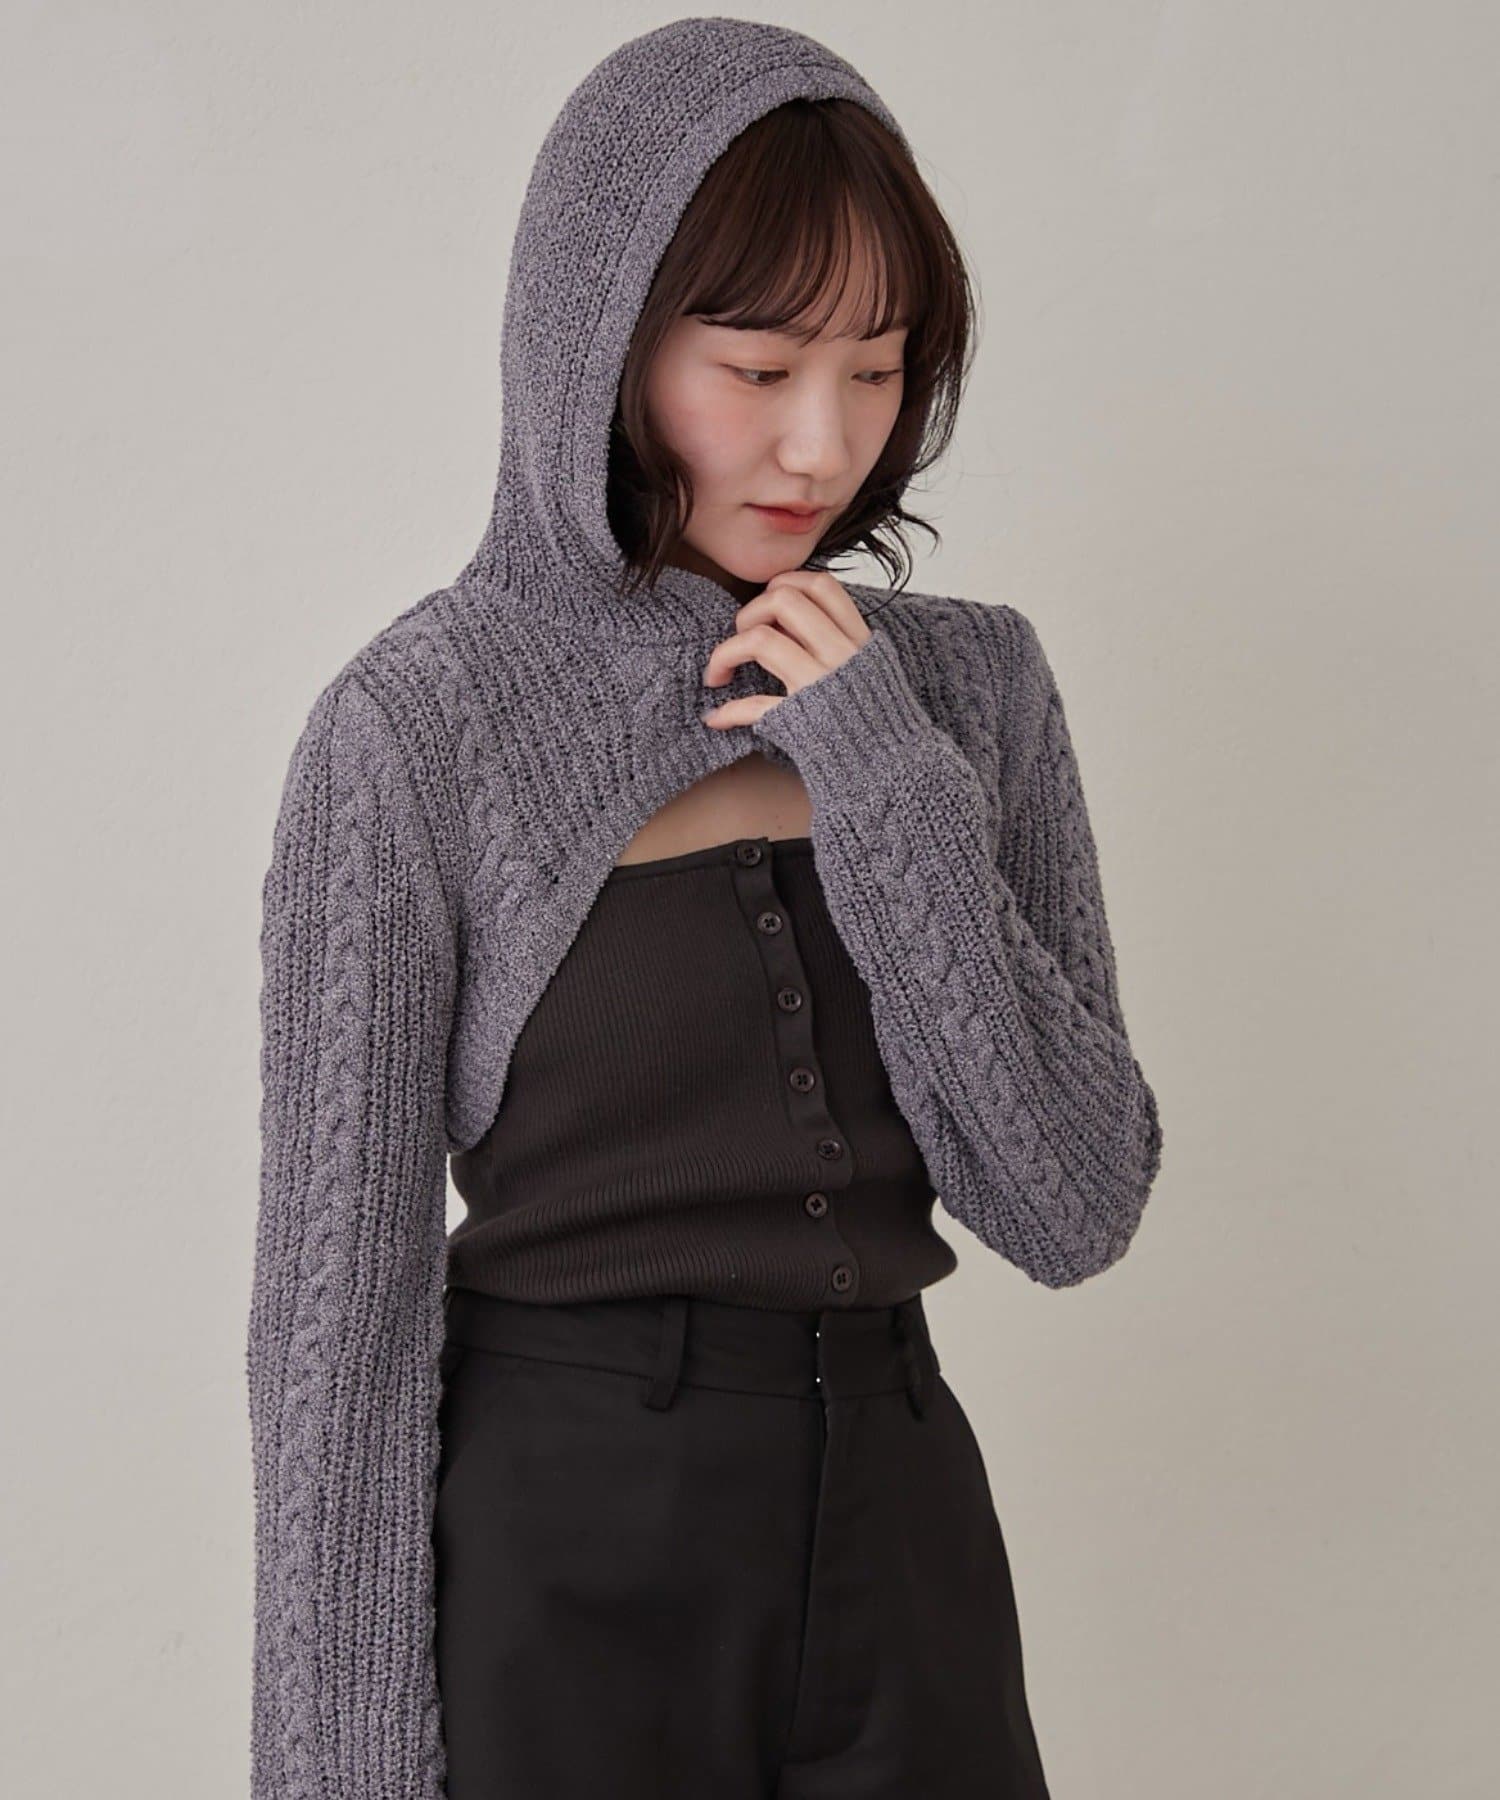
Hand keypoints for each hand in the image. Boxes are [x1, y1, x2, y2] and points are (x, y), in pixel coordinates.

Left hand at [700, 569, 871, 726]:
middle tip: (743, 637)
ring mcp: (820, 686)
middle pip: (784, 600)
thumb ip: (841, 644)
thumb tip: (793, 623)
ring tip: (720, 671)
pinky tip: (717, 717)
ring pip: (760, 639)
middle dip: (750, 612)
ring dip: (726, 651)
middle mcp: (841, 656)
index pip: (822, 584)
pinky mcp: (801, 720)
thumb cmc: (880, 724)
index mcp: (859, 641)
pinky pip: (753, 705)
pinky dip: (728, 711)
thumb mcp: (872, 671)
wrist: (897, 772)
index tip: (770, 603)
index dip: (787, 583)